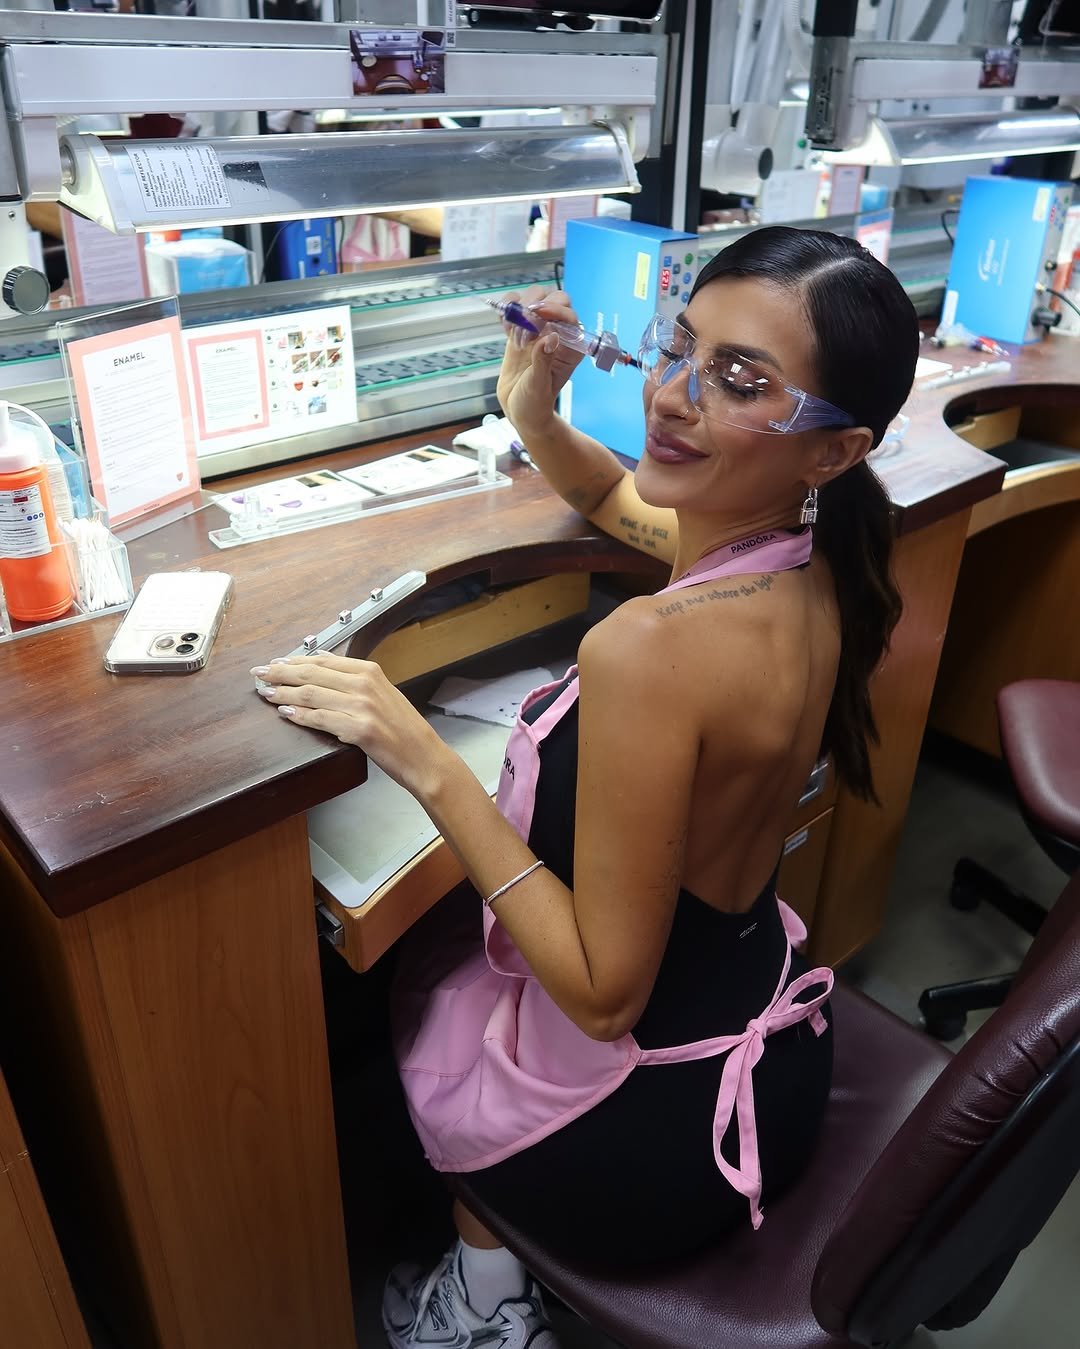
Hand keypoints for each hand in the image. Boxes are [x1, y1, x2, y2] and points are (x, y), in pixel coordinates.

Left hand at [251, 653, 451, 797]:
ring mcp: (361, 707)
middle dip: (280, 673)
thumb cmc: (402, 726)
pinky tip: (284, 714)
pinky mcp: (359, 729)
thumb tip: (321, 660)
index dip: (293, 661)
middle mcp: (364, 684)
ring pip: (311, 695)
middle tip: (259, 674)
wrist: (422, 755)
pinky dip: (299, 716)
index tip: (274, 662)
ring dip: (283, 694)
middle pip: (311, 674)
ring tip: (266, 693)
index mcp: (369, 671)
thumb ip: (353, 676)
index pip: (321, 661)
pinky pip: (320, 719)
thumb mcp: (382, 692)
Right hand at [496, 286, 584, 436]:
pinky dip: (508, 310)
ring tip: (514, 333)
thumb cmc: (535, 403)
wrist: (519, 410)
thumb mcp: (539, 386)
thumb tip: (551, 337)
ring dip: (521, 308)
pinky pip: (515, 308)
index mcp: (570, 347)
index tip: (538, 314)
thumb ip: (544, 360)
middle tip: (524, 322)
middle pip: (554, 298)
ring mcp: (538, 330)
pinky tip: (505, 326)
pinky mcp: (521, 330)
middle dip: (537, 304)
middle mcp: (557, 334)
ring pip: (534, 298)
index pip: (569, 316)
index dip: (555, 310)